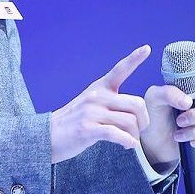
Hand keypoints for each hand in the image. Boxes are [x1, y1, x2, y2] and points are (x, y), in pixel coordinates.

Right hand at [50, 45, 151, 163]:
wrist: (48, 135)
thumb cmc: (75, 122)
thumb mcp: (91, 104)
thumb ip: (111, 103)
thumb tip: (136, 113)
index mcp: (99, 88)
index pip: (119, 70)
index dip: (134, 59)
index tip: (147, 48)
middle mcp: (96, 96)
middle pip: (136, 104)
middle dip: (144, 121)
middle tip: (140, 131)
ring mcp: (91, 112)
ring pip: (130, 121)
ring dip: (135, 135)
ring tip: (129, 141)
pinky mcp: (87, 128)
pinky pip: (116, 134)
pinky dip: (127, 142)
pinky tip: (128, 145)